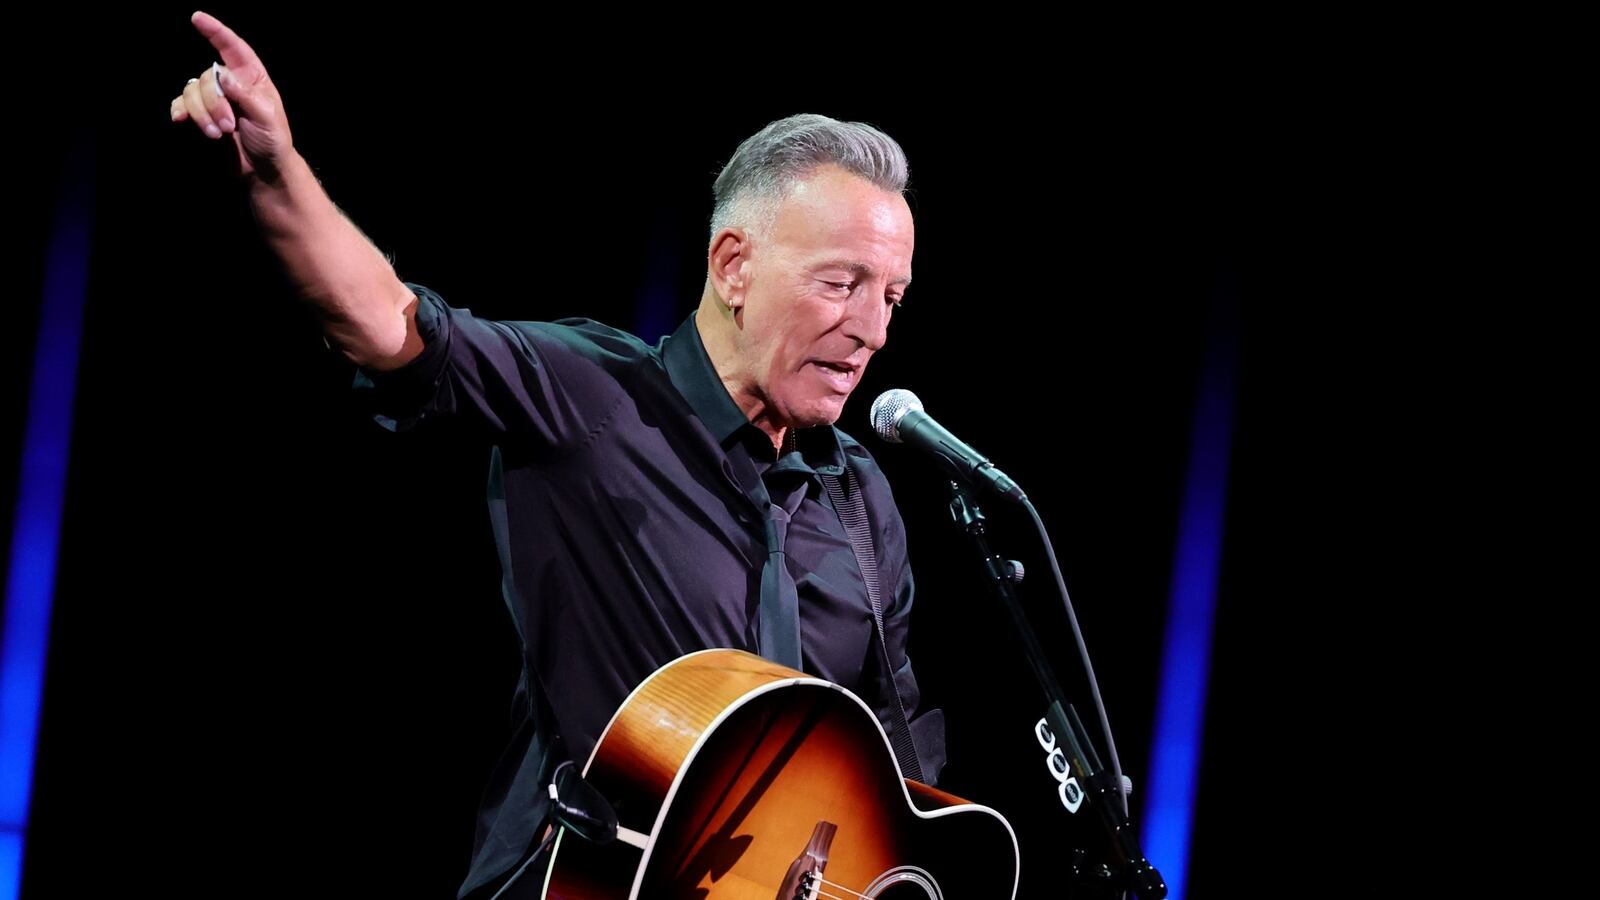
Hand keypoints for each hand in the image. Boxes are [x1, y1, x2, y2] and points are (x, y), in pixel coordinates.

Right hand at [168, 11, 293, 178]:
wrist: (263, 168)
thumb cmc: (272, 140)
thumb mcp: (266, 116)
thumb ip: (244, 94)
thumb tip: (220, 74)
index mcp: (252, 76)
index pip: (233, 47)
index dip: (215, 31)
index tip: (197, 17)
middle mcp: (230, 82)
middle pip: (206, 76)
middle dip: (213, 102)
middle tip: (228, 126)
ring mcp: (213, 98)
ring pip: (191, 90)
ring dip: (201, 113)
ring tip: (217, 133)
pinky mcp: (200, 114)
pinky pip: (181, 103)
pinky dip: (180, 111)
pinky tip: (181, 121)